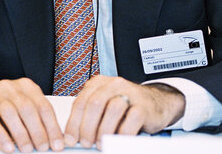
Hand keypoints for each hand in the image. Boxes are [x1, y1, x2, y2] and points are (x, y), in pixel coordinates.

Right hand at [0, 78, 64, 152]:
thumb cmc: (3, 110)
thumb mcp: (23, 111)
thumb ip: (37, 120)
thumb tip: (55, 140)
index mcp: (26, 87)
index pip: (43, 106)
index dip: (52, 127)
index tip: (57, 144)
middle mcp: (10, 87)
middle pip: (28, 108)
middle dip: (38, 132)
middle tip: (42, 148)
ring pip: (10, 113)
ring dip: (21, 134)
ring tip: (26, 149)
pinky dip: (1, 136)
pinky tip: (8, 147)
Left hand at [65, 75, 184, 148]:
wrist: (157, 101)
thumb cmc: (127, 105)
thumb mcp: (105, 105)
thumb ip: (90, 115)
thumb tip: (74, 135)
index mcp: (98, 83)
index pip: (80, 102)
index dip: (73, 122)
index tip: (70, 139)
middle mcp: (113, 85)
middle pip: (94, 104)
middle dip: (87, 127)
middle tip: (85, 143)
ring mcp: (130, 93)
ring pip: (112, 109)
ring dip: (104, 130)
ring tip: (100, 144)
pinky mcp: (144, 105)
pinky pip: (132, 119)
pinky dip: (122, 133)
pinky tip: (118, 141)